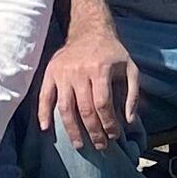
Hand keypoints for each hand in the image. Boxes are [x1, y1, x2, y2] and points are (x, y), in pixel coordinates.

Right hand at [39, 30, 142, 150]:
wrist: (89, 31)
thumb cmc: (112, 53)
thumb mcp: (130, 68)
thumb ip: (133, 94)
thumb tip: (130, 121)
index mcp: (100, 70)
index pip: (102, 104)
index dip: (109, 123)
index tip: (114, 135)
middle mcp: (79, 72)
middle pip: (84, 109)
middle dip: (93, 132)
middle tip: (100, 146)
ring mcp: (62, 73)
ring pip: (64, 107)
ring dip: (71, 130)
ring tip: (79, 145)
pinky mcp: (50, 73)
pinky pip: (44, 96)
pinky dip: (43, 113)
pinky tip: (46, 129)